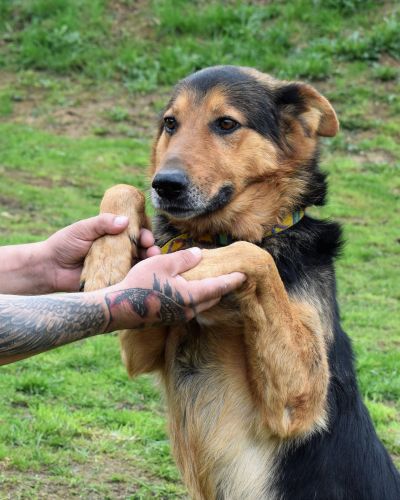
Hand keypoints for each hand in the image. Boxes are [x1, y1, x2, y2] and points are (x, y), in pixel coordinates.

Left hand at [44, 214, 159, 291]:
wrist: (49, 268)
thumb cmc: (64, 245)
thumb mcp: (83, 229)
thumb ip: (102, 223)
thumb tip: (125, 221)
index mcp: (112, 235)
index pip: (133, 232)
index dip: (143, 233)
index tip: (145, 236)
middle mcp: (117, 251)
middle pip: (140, 248)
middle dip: (150, 248)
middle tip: (152, 250)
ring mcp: (116, 267)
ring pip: (138, 264)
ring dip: (148, 262)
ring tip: (152, 262)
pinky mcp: (112, 281)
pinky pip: (128, 280)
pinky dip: (137, 277)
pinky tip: (143, 276)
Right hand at [103, 247, 245, 330]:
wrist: (118, 308)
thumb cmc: (139, 283)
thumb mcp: (163, 264)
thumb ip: (184, 258)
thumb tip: (199, 254)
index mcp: (191, 296)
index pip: (219, 287)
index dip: (232, 280)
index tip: (245, 275)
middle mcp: (189, 309)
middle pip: (213, 297)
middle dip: (223, 287)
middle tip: (231, 277)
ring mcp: (179, 316)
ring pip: (202, 303)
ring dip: (209, 293)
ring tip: (213, 281)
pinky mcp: (169, 318)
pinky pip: (190, 307)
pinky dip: (196, 297)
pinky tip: (191, 289)